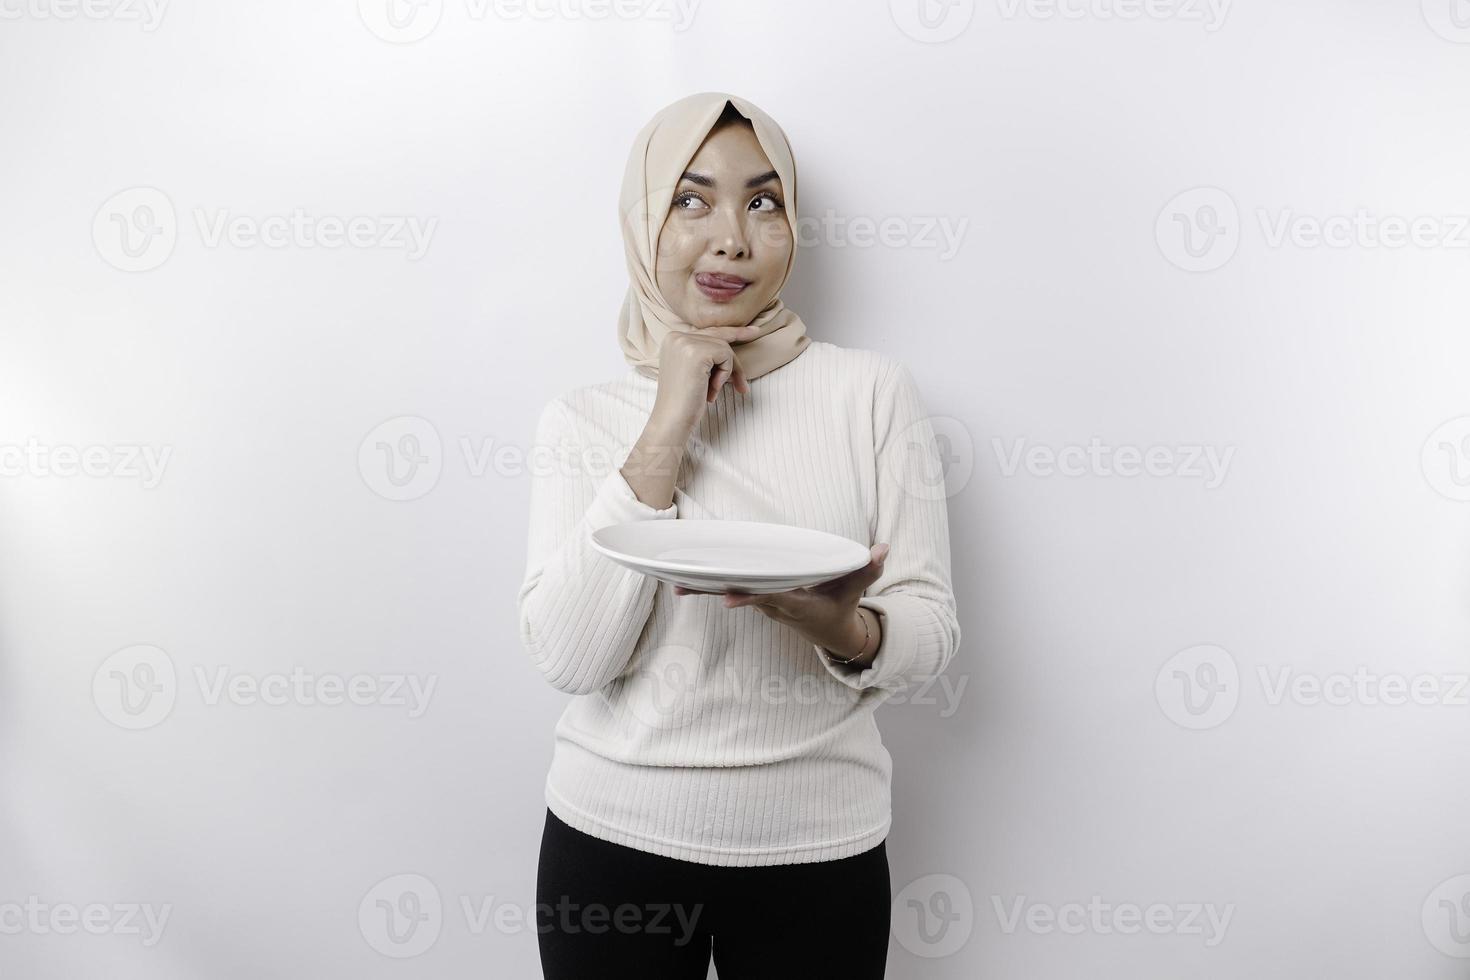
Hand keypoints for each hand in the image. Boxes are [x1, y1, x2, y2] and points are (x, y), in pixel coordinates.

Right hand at [649, 324, 761, 434]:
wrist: (672, 420)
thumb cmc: (685, 401)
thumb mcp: (693, 371)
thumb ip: (706, 354)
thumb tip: (731, 348)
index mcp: (672, 339)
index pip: (709, 332)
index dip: (732, 334)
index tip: (755, 331)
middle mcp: (676, 336)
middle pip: (719, 338)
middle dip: (733, 362)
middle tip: (744, 381)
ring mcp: (685, 342)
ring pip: (725, 347)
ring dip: (726, 372)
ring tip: (713, 392)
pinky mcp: (697, 352)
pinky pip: (726, 355)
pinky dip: (725, 374)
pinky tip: (711, 390)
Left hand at [674, 543, 890, 663]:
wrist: (831, 632)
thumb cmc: (841, 606)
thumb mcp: (856, 589)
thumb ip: (867, 569)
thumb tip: (882, 548)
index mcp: (797, 604)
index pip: (771, 598)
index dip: (751, 597)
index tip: (731, 598)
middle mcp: (775, 606)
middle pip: (741, 597)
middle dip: (715, 593)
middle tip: (685, 588)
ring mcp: (764, 605)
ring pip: (731, 595)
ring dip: (705, 592)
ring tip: (675, 587)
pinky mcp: (757, 599)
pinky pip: (731, 591)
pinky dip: (710, 587)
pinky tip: (683, 582)